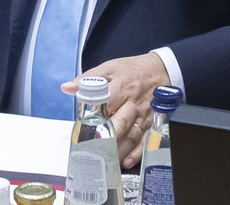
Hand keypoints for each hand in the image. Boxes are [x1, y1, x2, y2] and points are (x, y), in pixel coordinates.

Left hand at [61, 52, 170, 168]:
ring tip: (104, 160)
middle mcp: (133, 104)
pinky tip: (124, 161)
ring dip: (118, 150)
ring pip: (131, 136)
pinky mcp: (152, 124)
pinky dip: (135, 154)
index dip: (94, 117)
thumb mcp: (109, 68)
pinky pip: (144, 142)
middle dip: (106, 138)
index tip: (82, 129)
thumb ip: (87, 79)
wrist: (162, 70)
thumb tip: (67, 87)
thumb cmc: (133, 70)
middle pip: (119, 124)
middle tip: (92, 150)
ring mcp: (144, 116)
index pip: (105, 105)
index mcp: (121, 88)